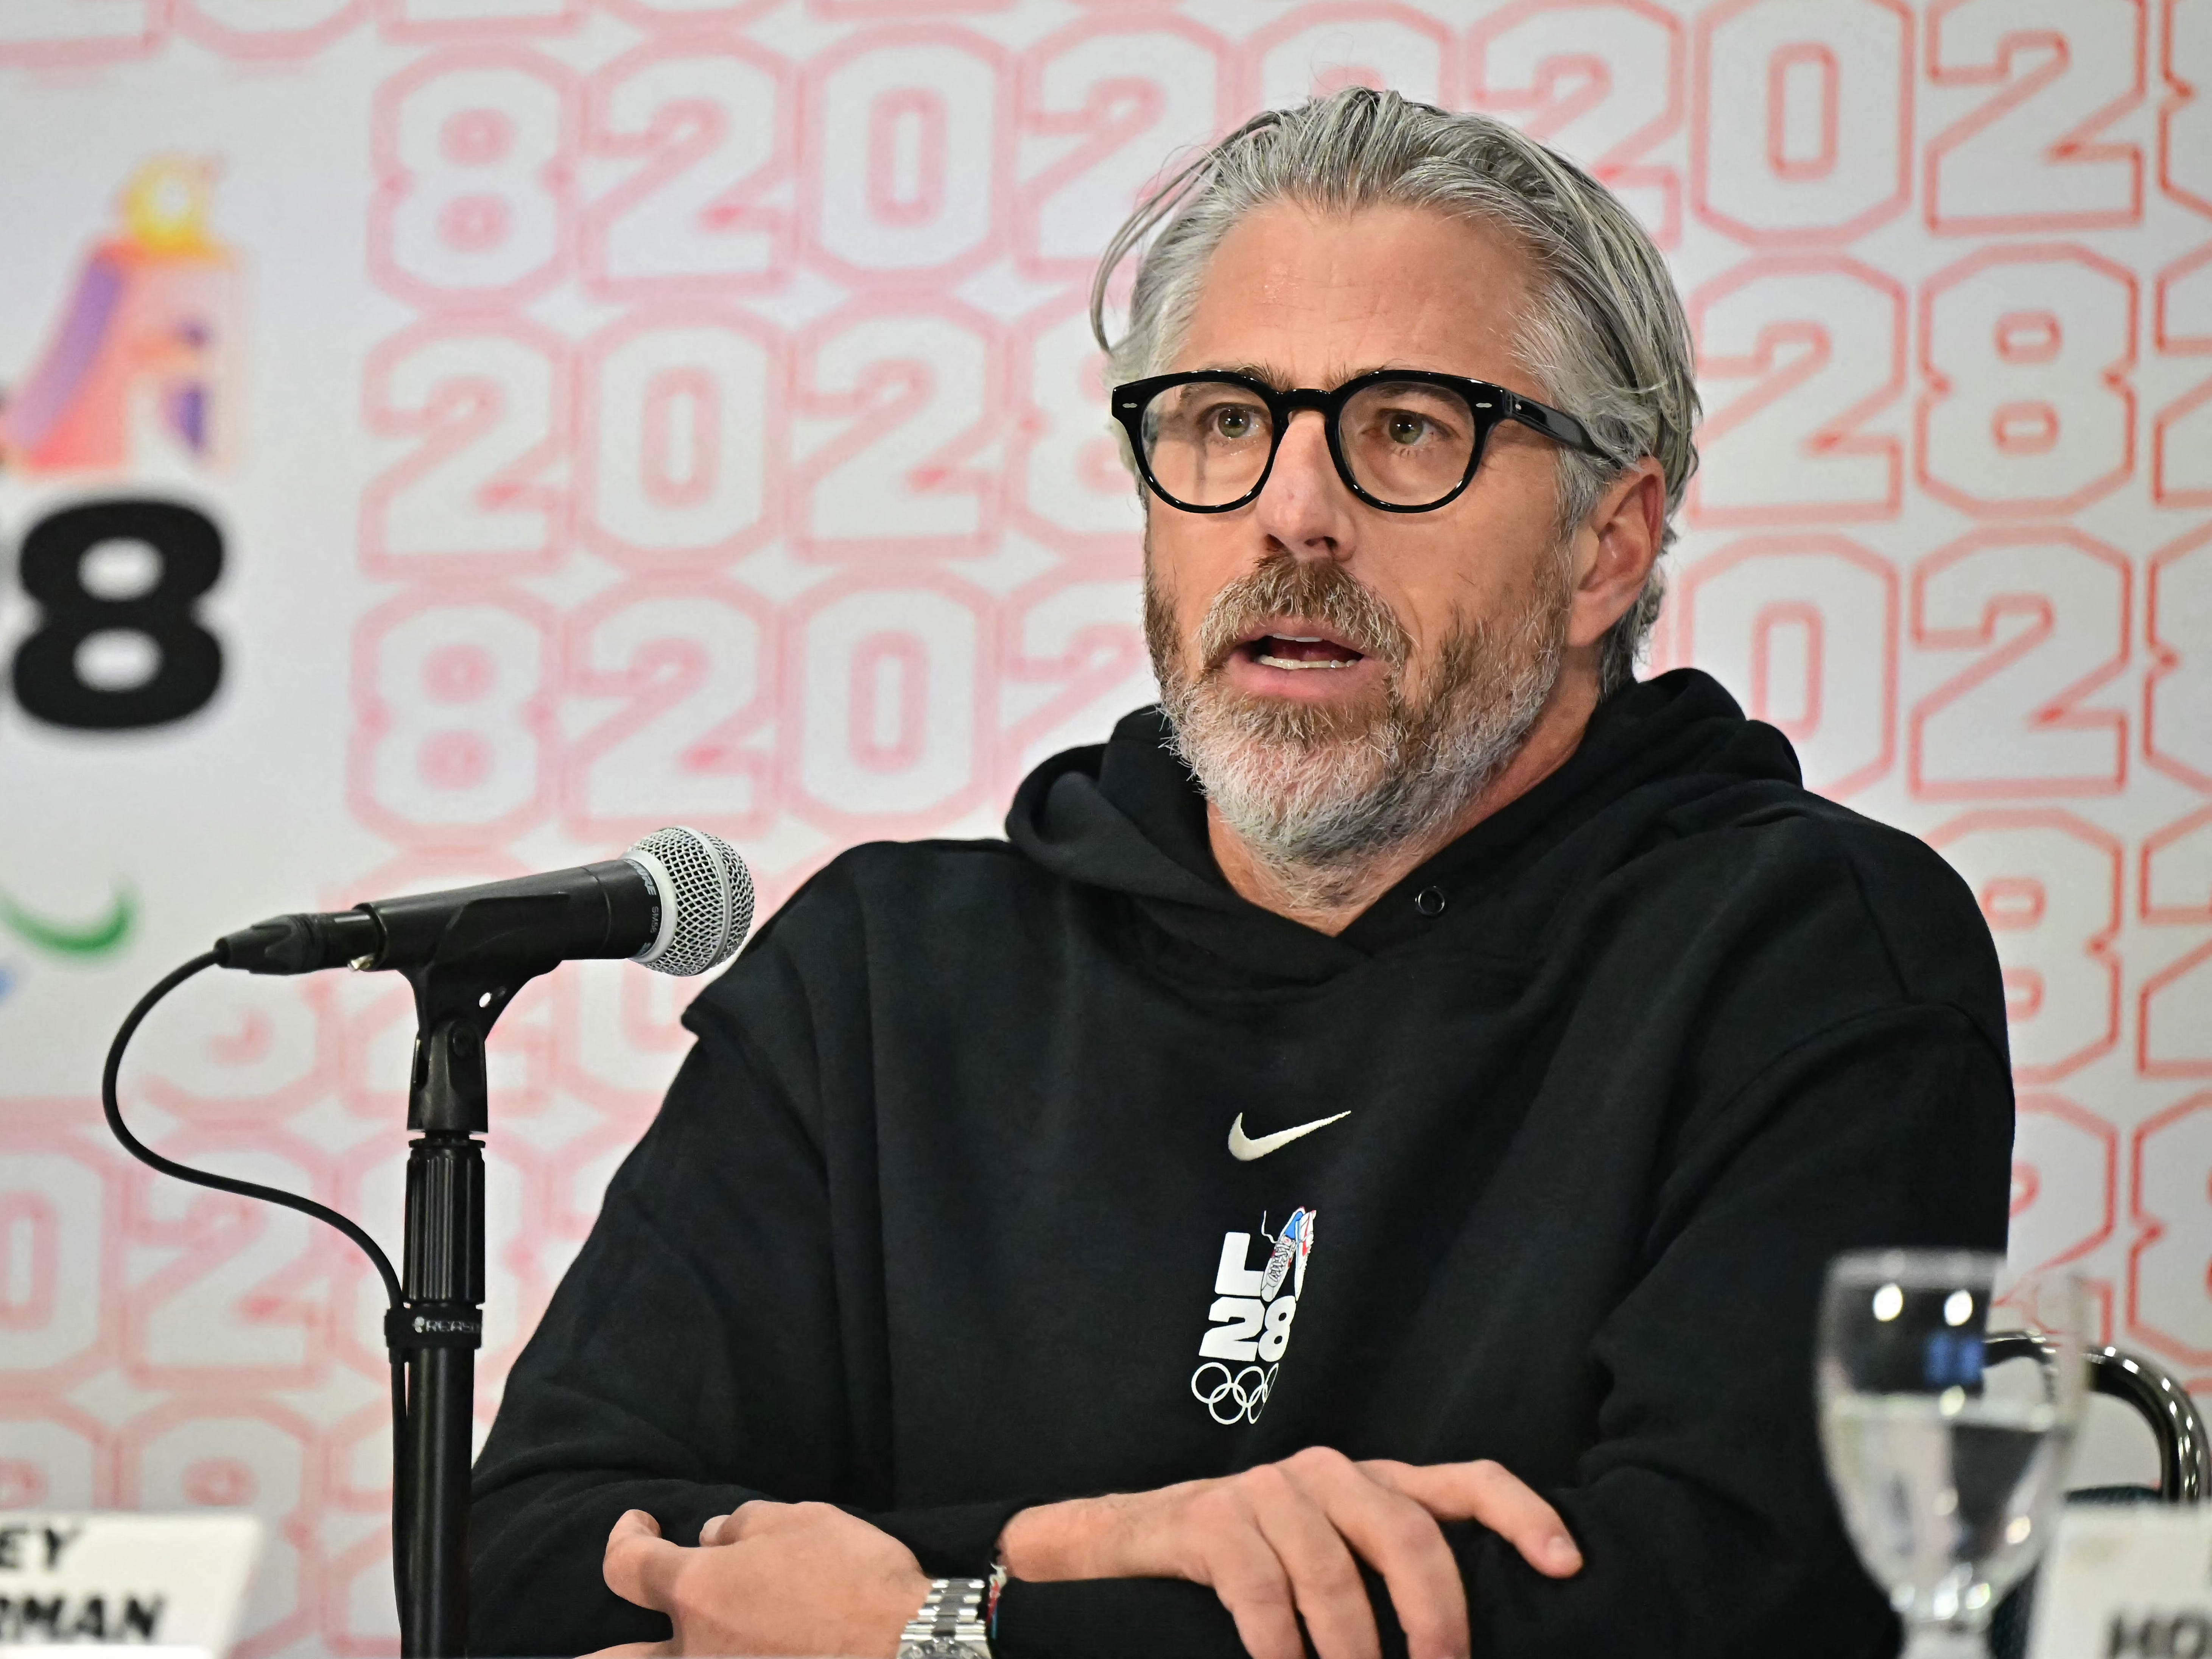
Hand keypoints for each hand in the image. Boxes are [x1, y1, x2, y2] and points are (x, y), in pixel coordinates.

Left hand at [582, 1501, 932, 1658]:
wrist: (911, 1650)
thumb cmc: (855, 1578)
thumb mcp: (802, 1521)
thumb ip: (742, 1525)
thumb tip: (709, 1535)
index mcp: (698, 1592)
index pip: (627, 1565)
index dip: (625, 1536)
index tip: (638, 1523)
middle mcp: (695, 1652)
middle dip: (599, 1649)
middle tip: (600, 1639)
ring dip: (661, 1658)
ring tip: (670, 1647)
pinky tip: (740, 1653)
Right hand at [997, 1449, 1580, 1658]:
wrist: (1140, 1544)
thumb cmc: (1260, 1570)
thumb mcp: (1337, 1566)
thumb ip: (1395, 1589)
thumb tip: (1468, 1653)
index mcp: (1374, 1484)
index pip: (1466, 1481)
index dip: (1522, 1515)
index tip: (1568, 1566)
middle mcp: (1329, 1474)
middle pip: (1406, 1531)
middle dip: (1436, 1614)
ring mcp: (1268, 1490)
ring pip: (1332, 1573)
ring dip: (1352, 1651)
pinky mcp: (1213, 1521)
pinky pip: (1259, 1591)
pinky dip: (1281, 1648)